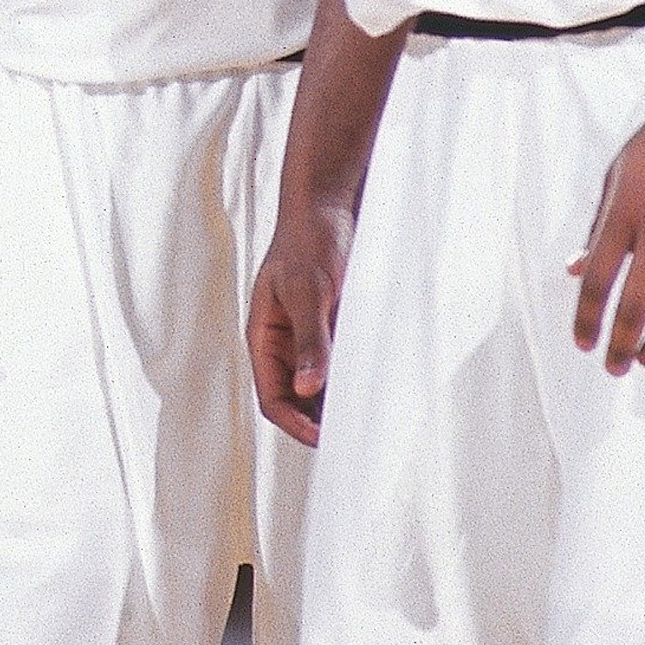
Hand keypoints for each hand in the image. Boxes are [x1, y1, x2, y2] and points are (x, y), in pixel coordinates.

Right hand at [249, 192, 359, 446]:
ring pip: (323, 389)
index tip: (326, 439)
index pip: (273, 399)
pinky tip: (379, 387)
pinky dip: (357, 382)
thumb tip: (309, 388)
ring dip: (342, 404)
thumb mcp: (308, 290)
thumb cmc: (309, 241)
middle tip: (358, 435)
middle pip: (299, 401)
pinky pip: (344, 368)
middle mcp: (286, 346)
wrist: (331, 205)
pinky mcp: (336, 331)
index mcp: (265, 339)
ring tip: (371, 416)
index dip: (296, 424)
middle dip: (322, 422)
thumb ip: (310, 338)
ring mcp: (311, 340)